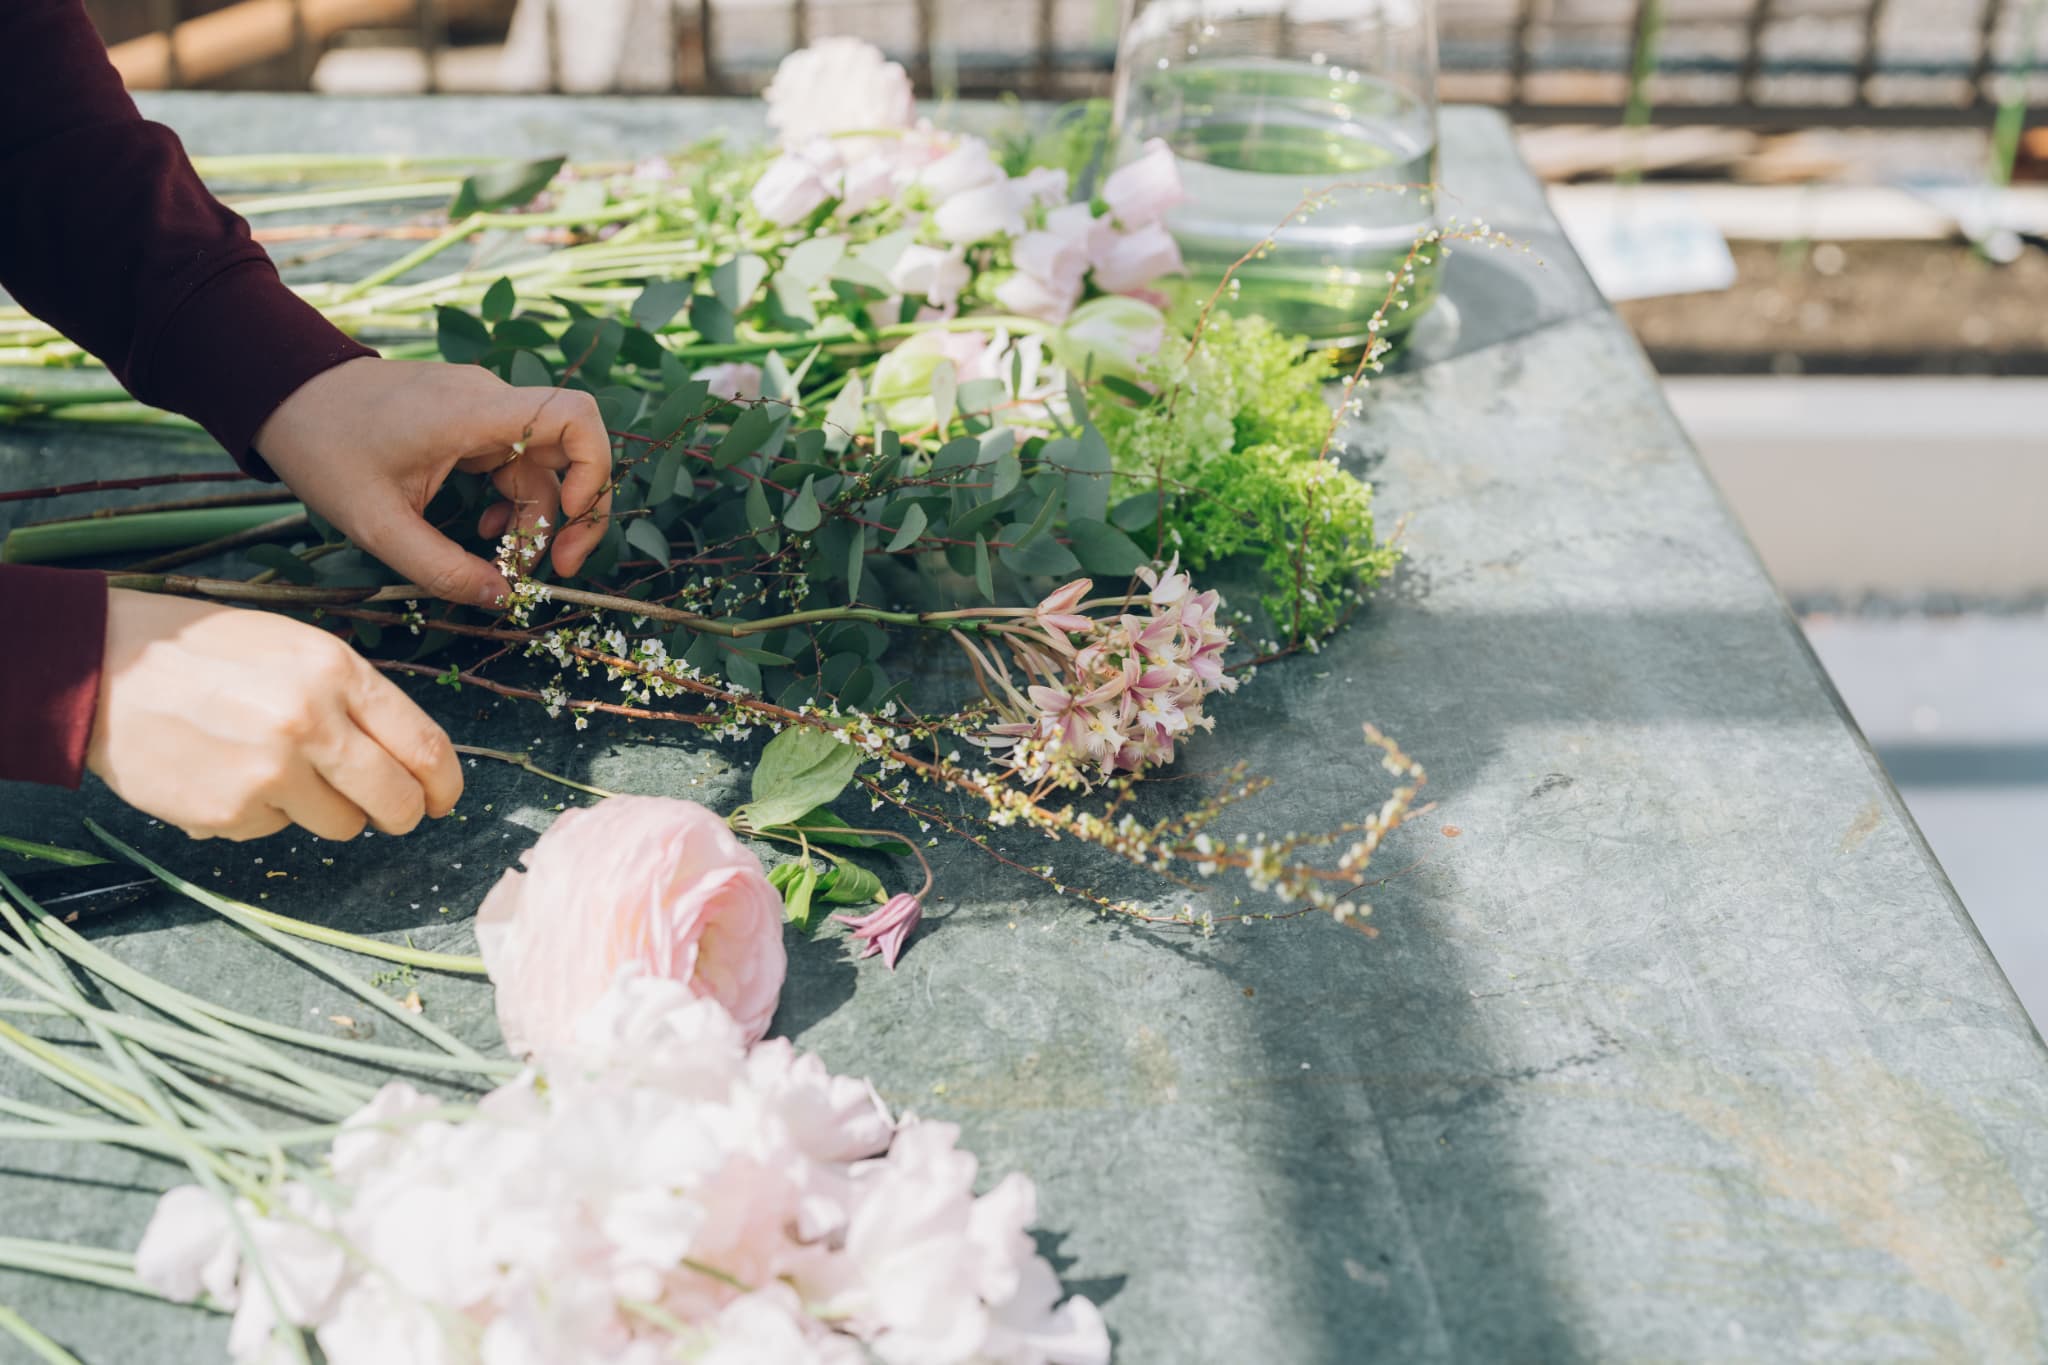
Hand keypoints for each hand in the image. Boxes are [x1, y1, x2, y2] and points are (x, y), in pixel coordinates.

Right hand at [86, 590, 461, 841]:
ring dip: (328, 811)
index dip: (446, 784)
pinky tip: (229, 774)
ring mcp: (270, 773)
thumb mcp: (297, 648)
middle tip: (392, 812)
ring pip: (342, 825)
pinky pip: (276, 830)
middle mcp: (311, 723)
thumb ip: (356, 698)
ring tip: (282, 771)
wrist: (104, 667)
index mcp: (337, 672)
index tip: (446, 798)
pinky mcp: (230, 812)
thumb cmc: (208, 653)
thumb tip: (413, 761)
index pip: (424, 746)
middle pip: (397, 801)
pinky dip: (264, 813)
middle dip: (403, 814)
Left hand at [254, 357, 612, 606]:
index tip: (568, 521)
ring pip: (543, 467)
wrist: (283, 395)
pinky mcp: (472, 420)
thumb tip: (502, 599)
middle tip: (554, 570)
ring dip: (535, 519)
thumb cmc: (324, 449)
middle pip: (570, 454)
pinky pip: (516, 463)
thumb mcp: (378, 525)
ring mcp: (483, 409)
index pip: (576, 418)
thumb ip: (442, 568)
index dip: (593, 472)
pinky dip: (512, 502)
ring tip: (505, 561)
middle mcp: (491, 402)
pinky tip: (484, 527)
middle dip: (571, 516)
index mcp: (474, 413)